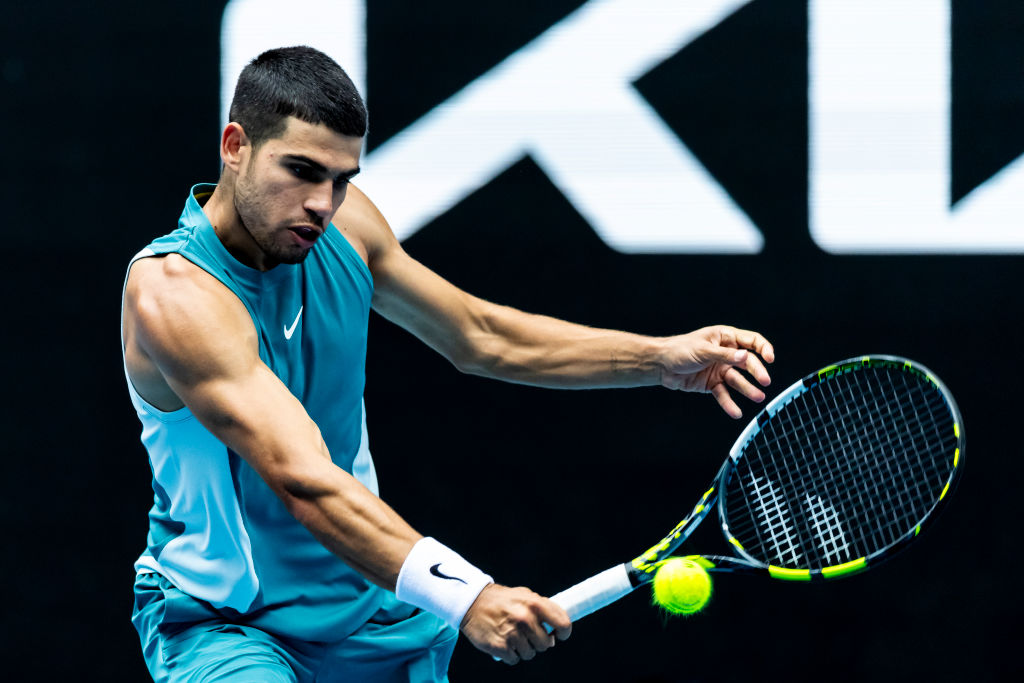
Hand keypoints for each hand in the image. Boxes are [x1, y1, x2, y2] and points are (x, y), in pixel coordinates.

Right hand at [460, 584, 571, 664]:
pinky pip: (514, 659)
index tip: (559, 635)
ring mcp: (512, 634)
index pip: (563, 623)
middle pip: (546, 644)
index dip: (564, 632)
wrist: (471, 602)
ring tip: (513, 636)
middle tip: (528, 634)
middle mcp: (525, 619)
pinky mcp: (500, 647)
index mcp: (535, 604)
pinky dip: (510, 654)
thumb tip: (556, 628)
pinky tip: (504, 642)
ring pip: (530, 653)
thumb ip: (542, 607)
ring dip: (523, 648)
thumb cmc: (500, 599)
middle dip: (539, 642)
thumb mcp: (524, 595)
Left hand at [659, 325, 774, 417]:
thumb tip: (746, 357)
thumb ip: (724, 355)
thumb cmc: (680, 350)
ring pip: (738, 380)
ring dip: (748, 389)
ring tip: (758, 397)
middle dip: (757, 372)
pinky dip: (729, 403)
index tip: (770, 359)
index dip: (763, 349)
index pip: (751, 341)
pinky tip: (736, 412)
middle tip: (765, 382)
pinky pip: (724, 394)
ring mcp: (719, 369)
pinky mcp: (712, 384)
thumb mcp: (703, 350)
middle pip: (747, 363)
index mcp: (725, 338)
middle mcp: (726, 354)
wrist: (660, 365)